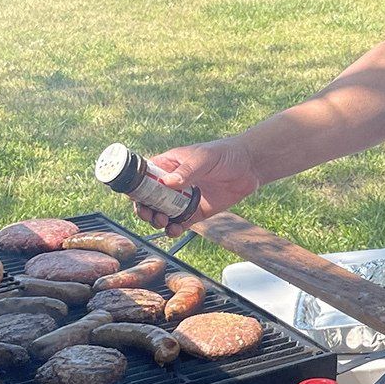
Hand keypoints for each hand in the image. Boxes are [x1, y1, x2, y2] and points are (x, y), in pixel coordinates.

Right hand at [139, 138, 260, 236]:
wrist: (250, 168)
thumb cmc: (225, 154)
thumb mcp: (204, 158)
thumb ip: (187, 171)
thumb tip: (168, 183)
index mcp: (169, 165)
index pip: (144, 177)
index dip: (136, 188)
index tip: (134, 198)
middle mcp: (172, 184)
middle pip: (148, 199)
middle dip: (144, 208)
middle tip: (149, 214)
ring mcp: (183, 199)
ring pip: (161, 213)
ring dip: (156, 220)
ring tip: (162, 221)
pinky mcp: (195, 212)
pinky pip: (179, 224)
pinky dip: (173, 229)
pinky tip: (174, 229)